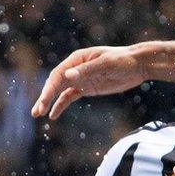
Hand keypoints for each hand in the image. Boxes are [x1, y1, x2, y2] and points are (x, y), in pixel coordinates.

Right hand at [31, 45, 145, 119]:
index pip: (58, 74)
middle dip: (45, 97)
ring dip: (49, 102)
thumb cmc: (123, 60)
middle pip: (55, 84)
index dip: (49, 88)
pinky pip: (70, 97)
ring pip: (60, 91)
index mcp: (77, 59)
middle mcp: (75, 69)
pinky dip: (61, 105)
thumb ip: (88, 70)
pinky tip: (53, 115)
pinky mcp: (87, 88)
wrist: (138, 65)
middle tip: (36, 111)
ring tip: (38, 114)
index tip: (44, 100)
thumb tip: (68, 76)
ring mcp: (81, 79)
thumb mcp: (106, 64)